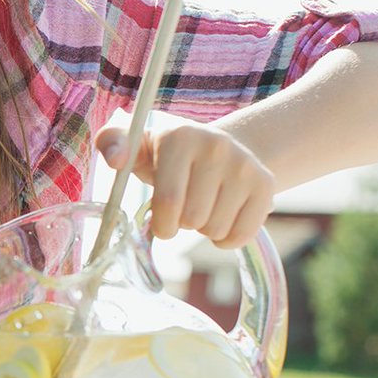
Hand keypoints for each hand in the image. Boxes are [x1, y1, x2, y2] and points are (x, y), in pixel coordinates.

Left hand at [95, 123, 273, 247]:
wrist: (219, 148)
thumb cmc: (165, 157)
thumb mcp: (137, 147)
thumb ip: (112, 143)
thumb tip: (115, 160)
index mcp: (179, 138)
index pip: (169, 200)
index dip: (162, 223)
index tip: (161, 222)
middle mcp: (216, 146)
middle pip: (193, 219)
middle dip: (181, 224)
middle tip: (183, 207)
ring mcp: (245, 165)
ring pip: (216, 229)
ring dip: (203, 230)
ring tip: (202, 206)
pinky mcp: (266, 184)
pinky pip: (240, 236)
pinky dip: (226, 239)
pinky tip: (222, 218)